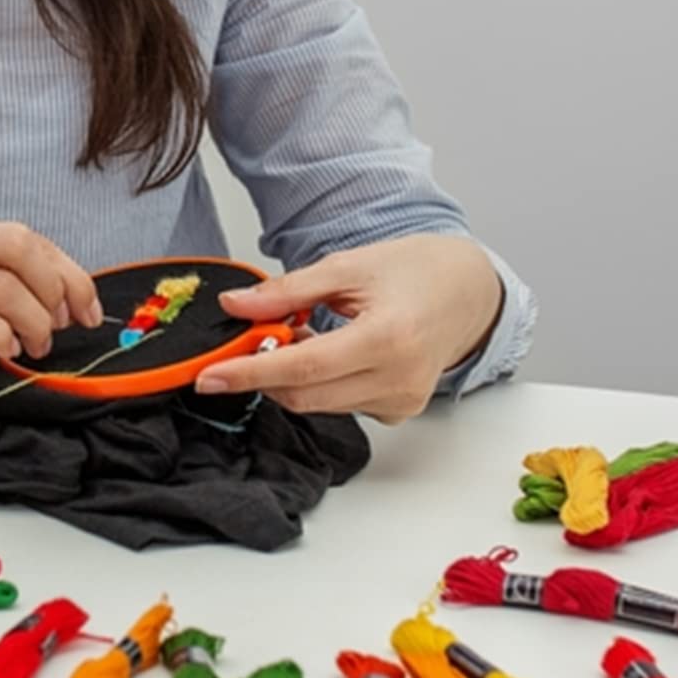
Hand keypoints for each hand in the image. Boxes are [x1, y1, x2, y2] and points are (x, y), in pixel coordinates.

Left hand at [194, 234, 503, 423]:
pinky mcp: (399, 412)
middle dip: (265, 372)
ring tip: (301, 333)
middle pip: (304, 394)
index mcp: (387, 339)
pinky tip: (330, 350)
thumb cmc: (415, 271)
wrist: (468, 290)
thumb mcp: (347, 266)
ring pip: (319, 402)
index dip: (249, 372)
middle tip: (250, 338)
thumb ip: (288, 289)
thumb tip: (236, 306)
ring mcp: (400, 402)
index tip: (209, 376)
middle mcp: (397, 380)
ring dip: (292, 375)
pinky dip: (320, 382)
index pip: (302, 367)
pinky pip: (340, 404)